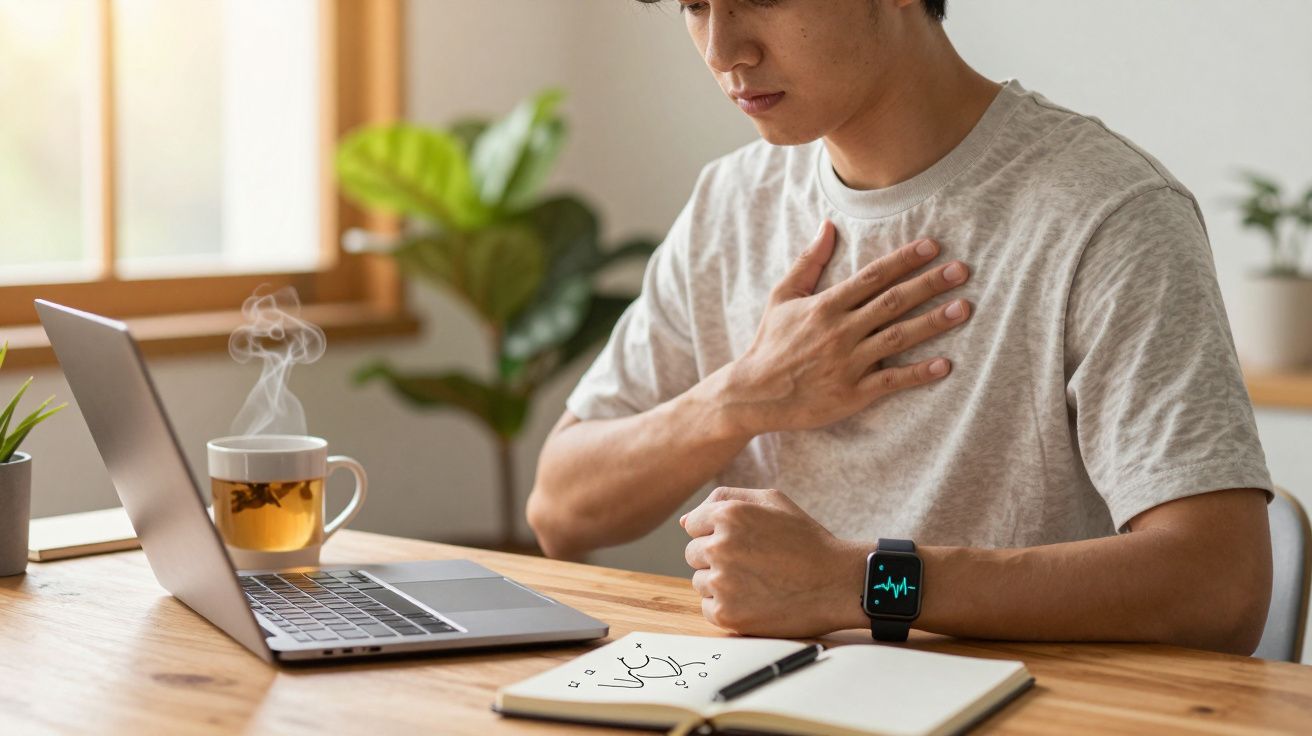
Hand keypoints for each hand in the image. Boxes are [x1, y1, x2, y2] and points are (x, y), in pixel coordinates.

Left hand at [681, 486, 865, 637]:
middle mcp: (719, 546)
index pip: (694, 525)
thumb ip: (725, 499)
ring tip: (758, 582)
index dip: (720, 534)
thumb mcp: (773, 501)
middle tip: (754, 564)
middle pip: (693, 554)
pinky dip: (726, 607)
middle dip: (717, 558)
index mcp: (728, 515)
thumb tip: (685, 522)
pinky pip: (708, 608)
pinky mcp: (726, 614)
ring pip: (700, 581)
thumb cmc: (806, 540)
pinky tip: (755, 601)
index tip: (747, 543)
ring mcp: (721, 583)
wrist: (837, 584)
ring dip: (721, 583)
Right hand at [721, 220, 971, 435]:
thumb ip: (809, 262)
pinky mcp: (852, 393)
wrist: (753, 395)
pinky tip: (945, 364)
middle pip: (891, 302)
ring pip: (897, 338)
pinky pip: (891, 381)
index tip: (932, 246)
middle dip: (928, 284)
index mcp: (825, 306)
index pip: (871, 276)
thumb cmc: (770, 344)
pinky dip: (918, 373)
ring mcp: (847, 363)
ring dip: (932, 322)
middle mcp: (839, 331)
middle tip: (962, 270)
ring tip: (963, 308)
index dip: (903, 260)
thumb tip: (828, 226)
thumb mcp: (782, 297)